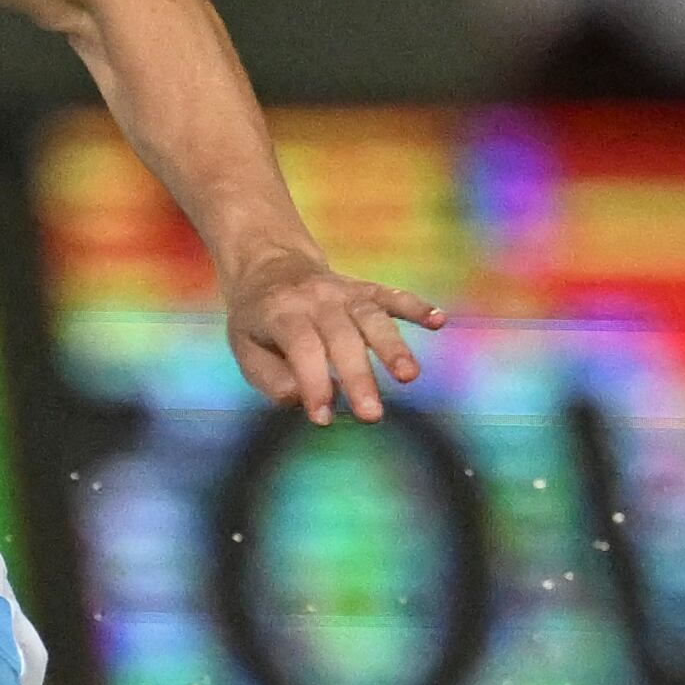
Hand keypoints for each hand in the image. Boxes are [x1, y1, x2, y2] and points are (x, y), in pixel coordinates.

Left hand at [223, 247, 447, 425]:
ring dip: (393, 346)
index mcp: (281, 313)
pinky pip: (393, 295)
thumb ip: (270, 377)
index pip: (302, 348)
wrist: (271, 266)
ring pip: (372, 317)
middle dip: (359, 377)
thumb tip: (301, 398)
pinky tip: (439, 321)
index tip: (323, 417)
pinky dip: (417, 306)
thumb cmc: (258, 321)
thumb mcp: (244, 349)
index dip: (314, 382)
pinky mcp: (365, 289)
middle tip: (373, 415)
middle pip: (342, 337)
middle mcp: (316, 299)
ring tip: (409, 376)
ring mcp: (344, 291)